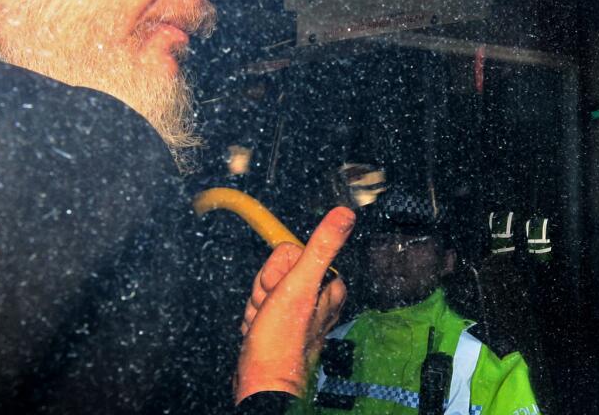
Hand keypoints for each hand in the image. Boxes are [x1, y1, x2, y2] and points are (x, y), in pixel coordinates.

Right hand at [234, 207, 354, 402]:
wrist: (263, 382)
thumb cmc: (282, 341)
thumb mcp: (302, 285)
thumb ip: (322, 247)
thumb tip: (344, 215)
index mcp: (328, 285)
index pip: (289, 251)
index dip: (276, 270)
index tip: (279, 290)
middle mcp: (316, 298)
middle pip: (275, 269)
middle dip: (264, 289)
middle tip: (271, 309)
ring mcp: (297, 312)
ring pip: (263, 288)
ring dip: (256, 305)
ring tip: (264, 324)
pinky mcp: (280, 325)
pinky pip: (257, 307)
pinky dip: (253, 319)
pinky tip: (260, 331)